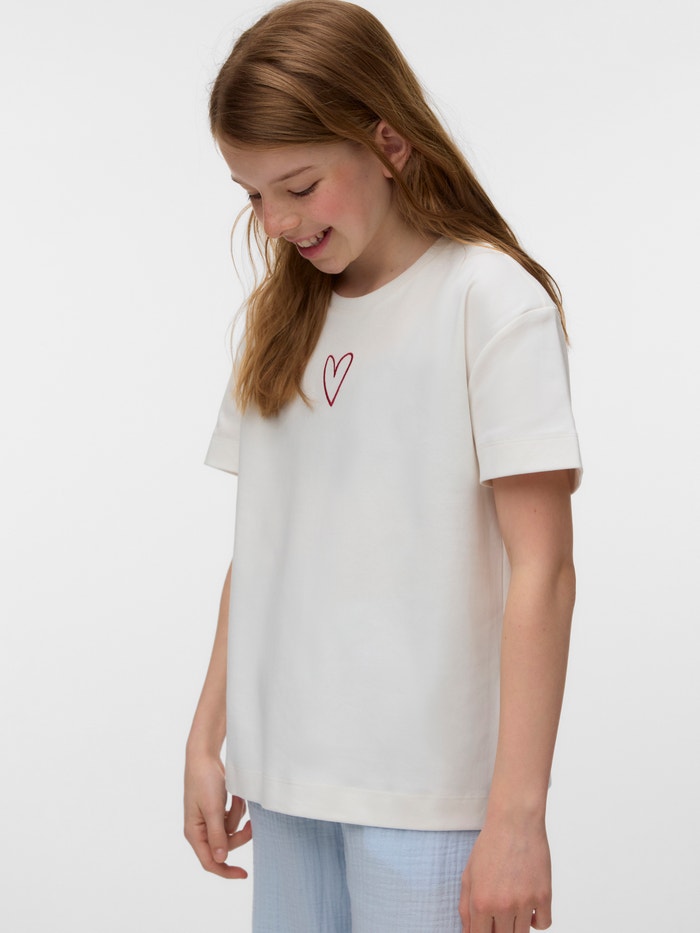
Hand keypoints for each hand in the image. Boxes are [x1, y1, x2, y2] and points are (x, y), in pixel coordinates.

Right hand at [184, 753, 251, 878]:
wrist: (204, 756)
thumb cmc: (204, 781)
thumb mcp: (213, 809)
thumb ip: (218, 835)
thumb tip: (221, 860)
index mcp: (194, 833)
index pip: (210, 861)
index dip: (226, 871)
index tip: (244, 874)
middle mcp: (200, 829)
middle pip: (225, 846)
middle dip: (240, 834)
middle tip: (252, 823)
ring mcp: (208, 820)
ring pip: (231, 831)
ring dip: (238, 815)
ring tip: (237, 797)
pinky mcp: (216, 811)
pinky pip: (232, 818)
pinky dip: (237, 808)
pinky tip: (235, 795)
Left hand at [459, 818, 551, 931]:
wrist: (514, 822)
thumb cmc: (490, 845)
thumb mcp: (469, 875)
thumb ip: (465, 909)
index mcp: (480, 902)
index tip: (487, 927)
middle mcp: (502, 906)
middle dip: (499, 929)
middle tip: (499, 913)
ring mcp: (525, 902)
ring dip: (516, 925)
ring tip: (512, 905)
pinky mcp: (544, 896)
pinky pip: (543, 923)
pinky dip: (536, 920)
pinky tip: (528, 907)